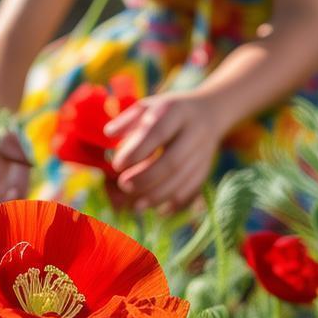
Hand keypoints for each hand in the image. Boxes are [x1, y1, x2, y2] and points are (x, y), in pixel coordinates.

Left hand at [103, 92, 225, 212]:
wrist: (209, 112)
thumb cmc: (167, 112)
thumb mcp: (147, 106)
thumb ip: (127, 119)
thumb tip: (109, 134)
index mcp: (175, 112)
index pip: (158, 133)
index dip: (137, 152)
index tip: (117, 165)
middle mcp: (194, 132)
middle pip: (173, 161)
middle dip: (146, 178)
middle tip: (124, 186)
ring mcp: (203, 152)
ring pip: (183, 179)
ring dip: (159, 195)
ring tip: (137, 206)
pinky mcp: (207, 167)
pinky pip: (194, 188)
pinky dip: (176, 202)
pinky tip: (159, 210)